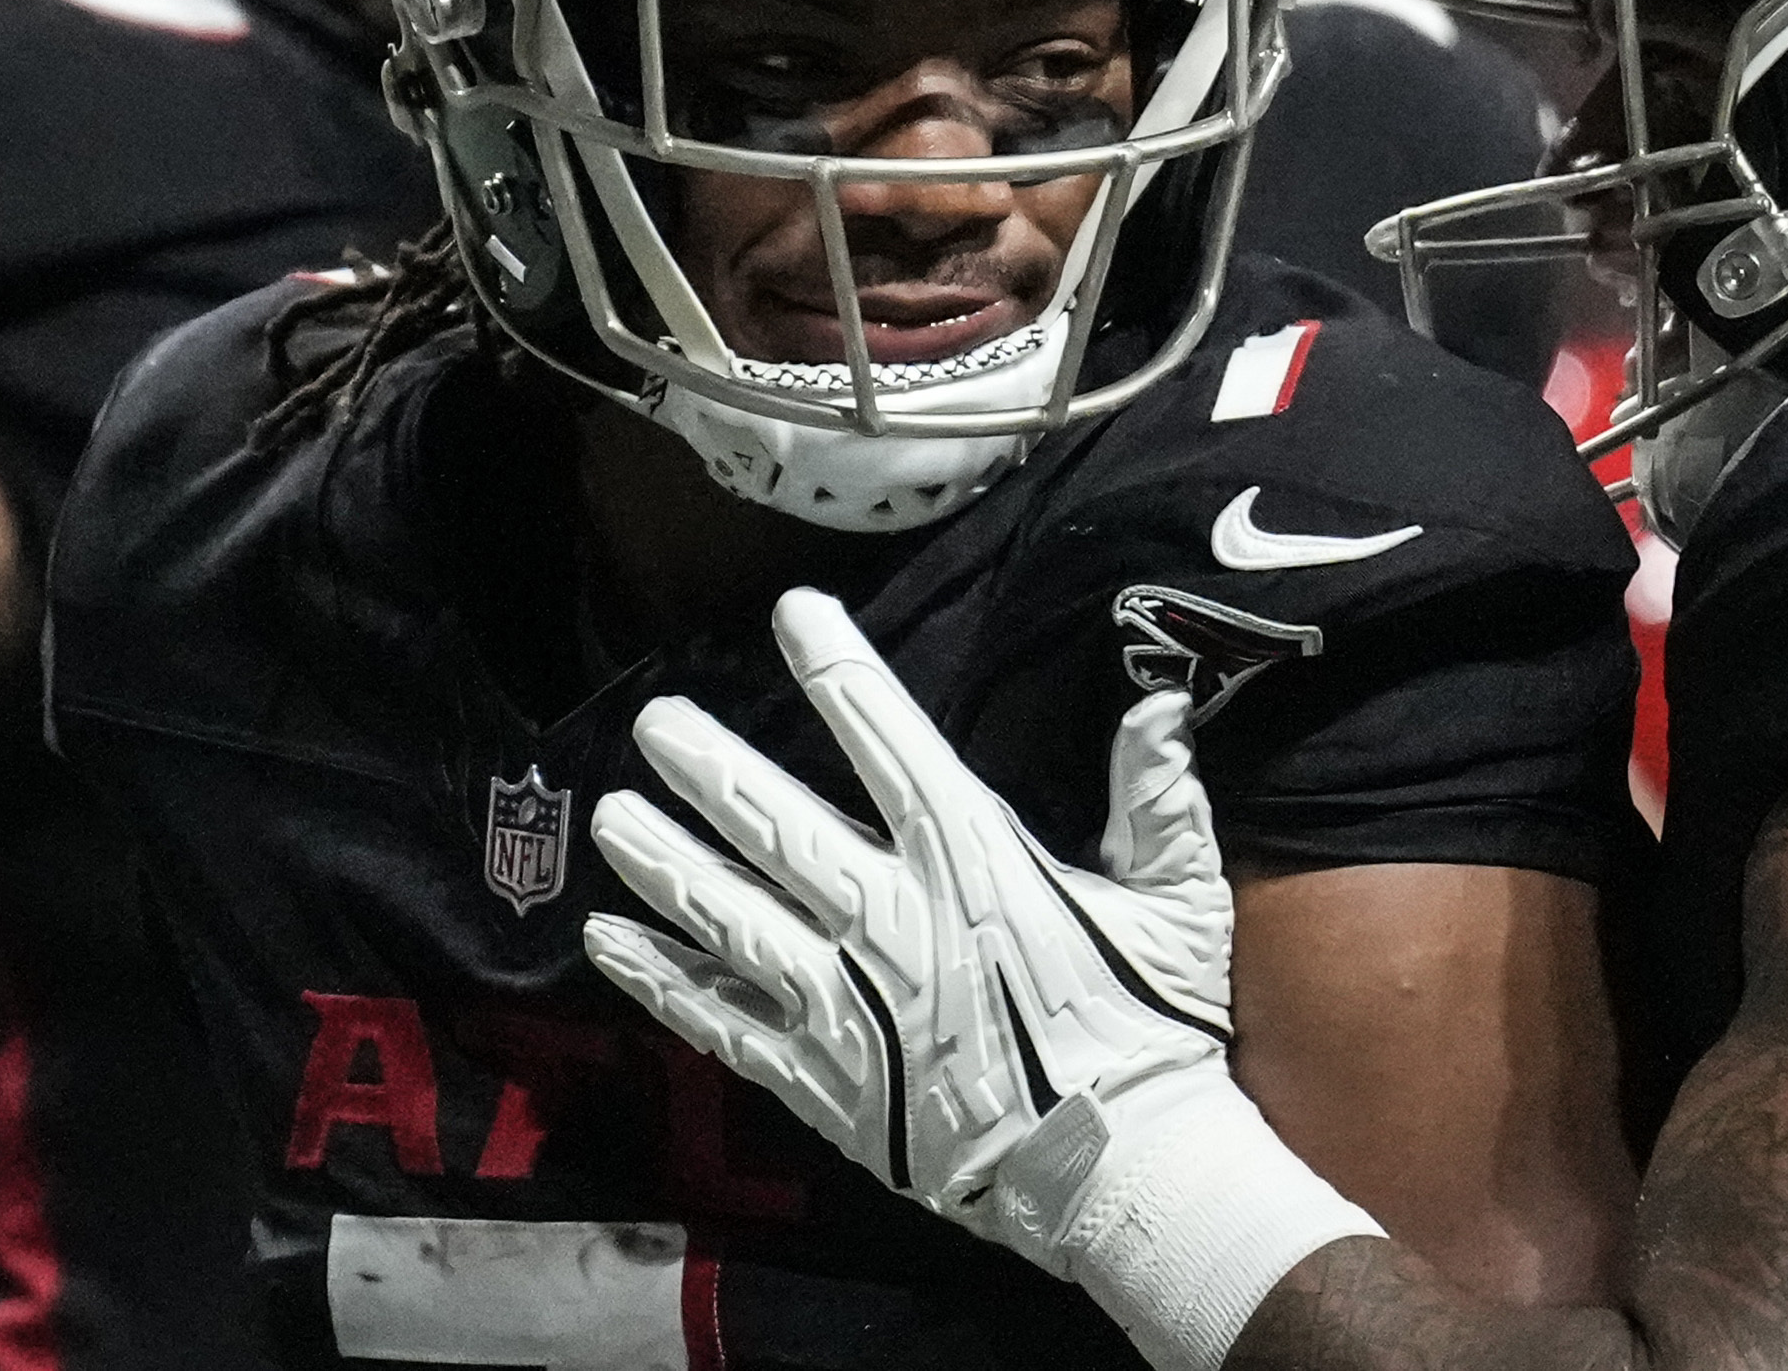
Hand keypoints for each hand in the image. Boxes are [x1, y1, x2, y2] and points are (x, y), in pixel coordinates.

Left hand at [585, 589, 1380, 1370]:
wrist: (1118, 1176)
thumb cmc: (1152, 1030)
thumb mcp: (1178, 904)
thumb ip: (1158, 800)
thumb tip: (1161, 702)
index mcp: (975, 864)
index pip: (893, 744)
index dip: (841, 673)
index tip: (794, 612)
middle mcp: (894, 921)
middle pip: (779, 827)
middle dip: (710, 768)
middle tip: (653, 723)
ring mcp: (846, 1005)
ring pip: (731, 917)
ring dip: (665, 863)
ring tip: (610, 815)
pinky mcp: (822, 1081)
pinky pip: (721, 1020)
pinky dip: (661, 980)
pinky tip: (610, 942)